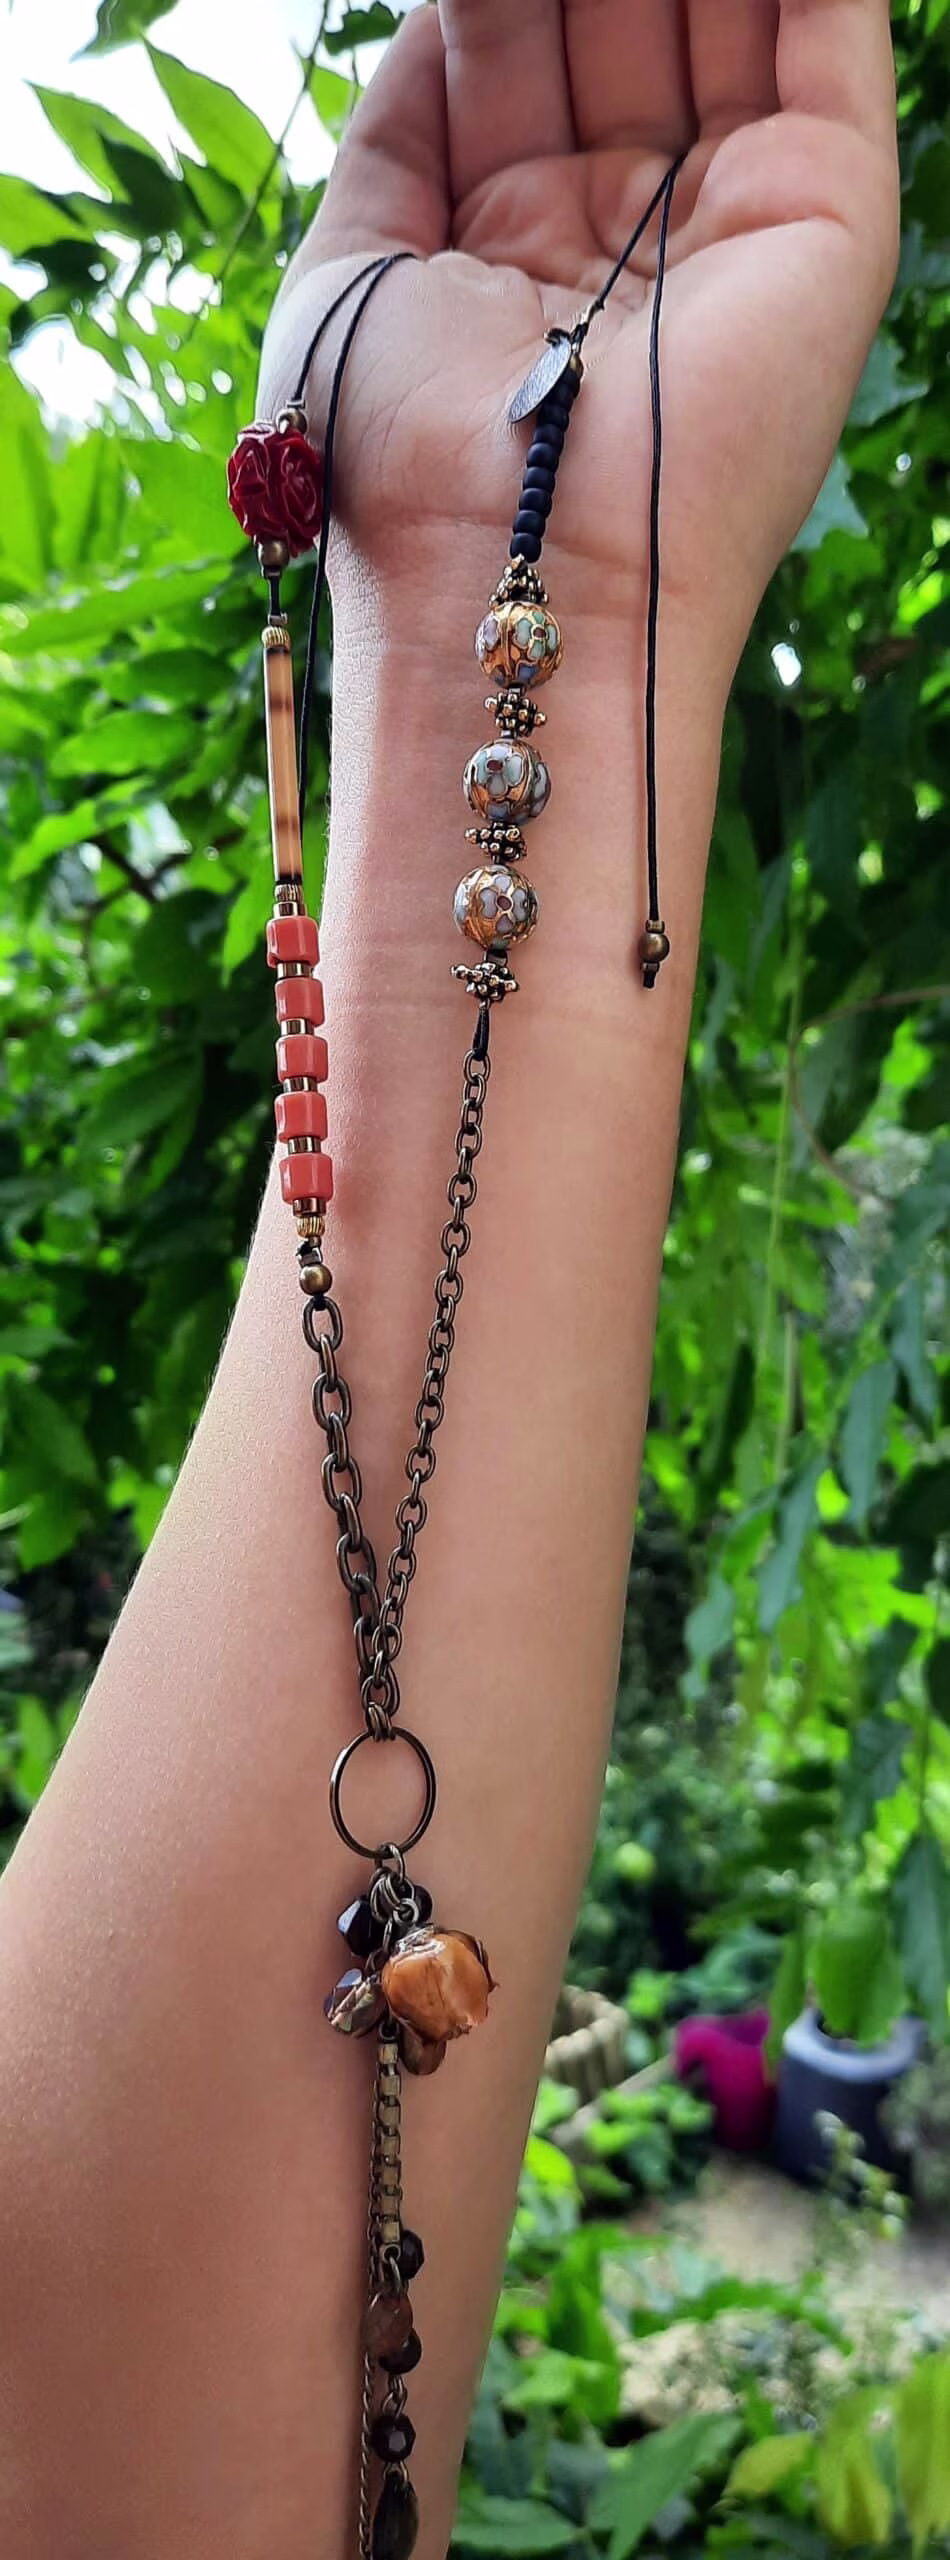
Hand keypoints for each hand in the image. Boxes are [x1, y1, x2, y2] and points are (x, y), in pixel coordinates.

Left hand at [263, 0, 896, 656]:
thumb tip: (443, 11)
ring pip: (722, 8)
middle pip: (617, 13)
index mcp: (517, 241)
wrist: (505, 580)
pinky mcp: (826, 218)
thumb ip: (398, 129)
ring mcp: (731, 223)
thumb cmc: (401, 467)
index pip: (519, 43)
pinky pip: (827, 31)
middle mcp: (629, 231)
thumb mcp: (351, 273)